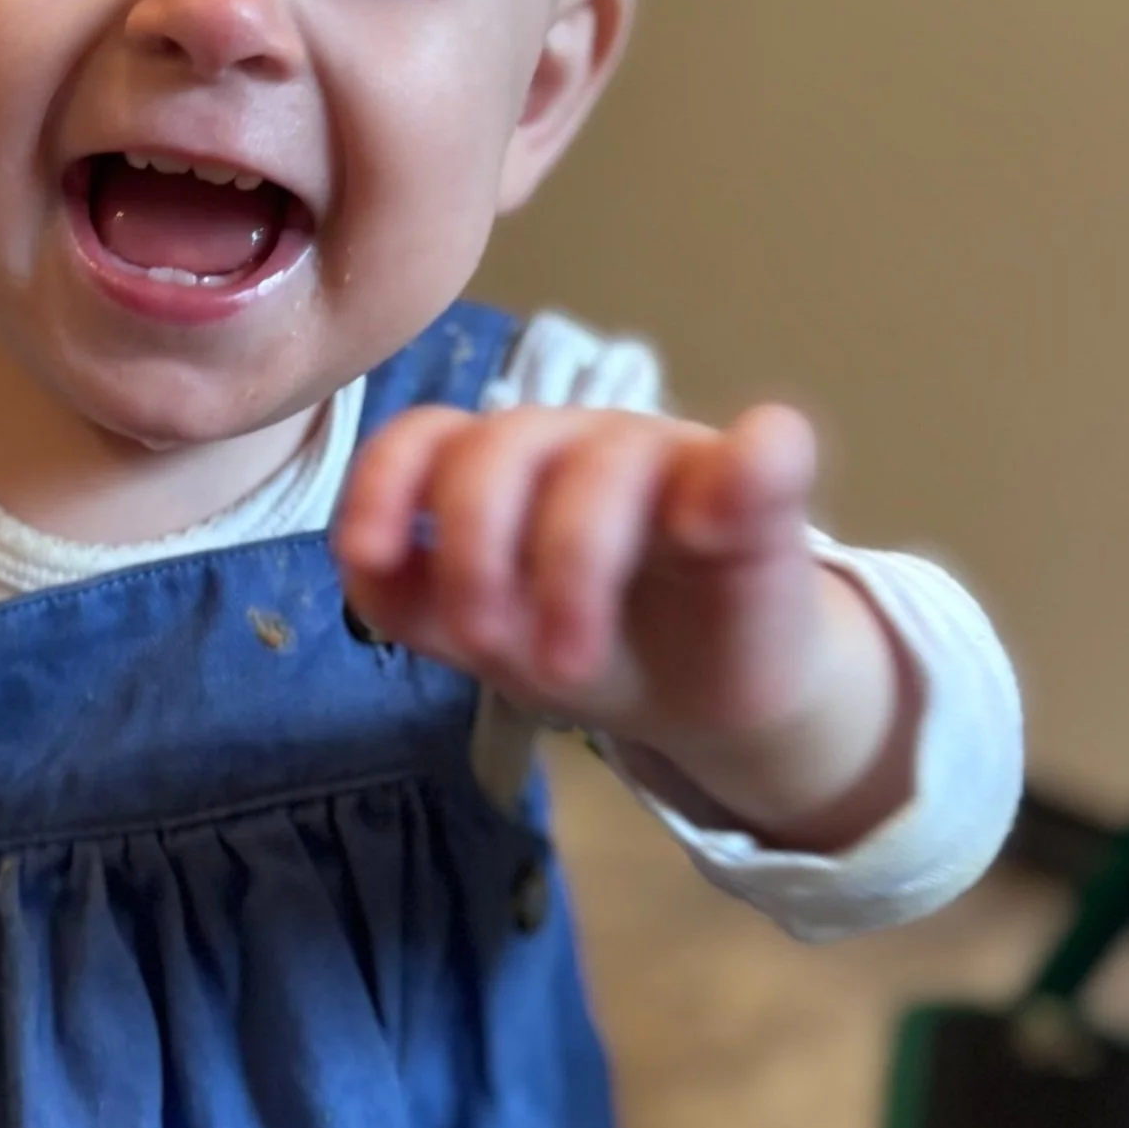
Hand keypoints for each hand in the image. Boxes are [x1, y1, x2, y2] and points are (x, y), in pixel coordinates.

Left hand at [332, 404, 912, 845]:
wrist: (713, 691)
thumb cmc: (586, 642)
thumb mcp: (483, 638)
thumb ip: (409, 600)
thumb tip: (361, 560)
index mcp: (500, 466)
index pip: (428, 437)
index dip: (386, 484)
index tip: (363, 554)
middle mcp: (574, 443)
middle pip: (503, 448)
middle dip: (477, 550)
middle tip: (483, 647)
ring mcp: (669, 456)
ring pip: (605, 465)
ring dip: (573, 563)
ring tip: (567, 669)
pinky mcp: (760, 487)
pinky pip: (766, 450)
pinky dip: (747, 466)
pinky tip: (714, 520)